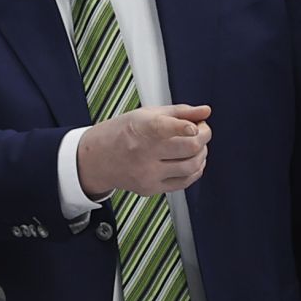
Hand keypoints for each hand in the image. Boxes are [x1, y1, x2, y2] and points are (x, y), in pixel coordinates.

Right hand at [77, 104, 210, 197]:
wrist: (96, 159)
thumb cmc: (121, 133)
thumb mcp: (144, 114)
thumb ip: (177, 112)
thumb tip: (205, 111)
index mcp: (137, 129)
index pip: (163, 128)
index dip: (182, 127)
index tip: (194, 127)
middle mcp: (141, 153)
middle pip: (188, 147)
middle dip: (204, 136)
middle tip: (202, 129)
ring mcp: (146, 173)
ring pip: (191, 166)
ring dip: (202, 153)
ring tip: (197, 145)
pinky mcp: (150, 188)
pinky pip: (184, 182)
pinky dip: (195, 170)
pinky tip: (191, 160)